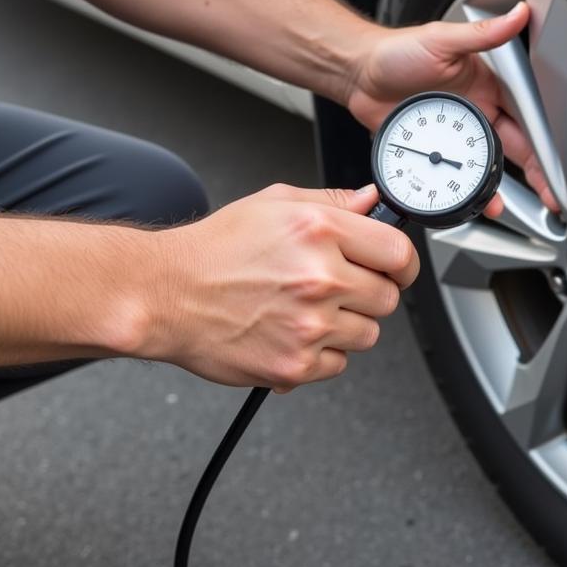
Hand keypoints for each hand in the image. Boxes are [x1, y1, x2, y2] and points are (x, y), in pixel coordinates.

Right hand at [142, 184, 417, 390]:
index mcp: (320, 231)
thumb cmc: (215, 250)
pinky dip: (320, 354)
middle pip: (388, 298)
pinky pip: (338, 364)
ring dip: (344, 326)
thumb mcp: (275, 204)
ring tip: (304, 310)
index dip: (401, 264)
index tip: (395, 269)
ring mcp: (309, 324)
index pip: (399, 254)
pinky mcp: (296, 363)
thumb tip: (372, 202)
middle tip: (334, 289)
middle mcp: (319, 277)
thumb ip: (333, 202)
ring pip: (367, 334)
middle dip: (367, 294)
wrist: (164, 294)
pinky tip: (290, 332)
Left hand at [345, 1, 558, 212]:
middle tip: (548, 196)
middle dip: (534, 174)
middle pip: (513, 148)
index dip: (543, 142)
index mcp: (486, 87)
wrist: (357, 73)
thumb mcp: (442, 40)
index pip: (525, 118)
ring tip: (499, 206)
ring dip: (495, 187)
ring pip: (483, 166)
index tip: (554, 162)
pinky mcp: (430, 151)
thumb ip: (482, 35)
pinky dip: (461, 191)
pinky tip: (467, 204)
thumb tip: (517, 15)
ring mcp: (451, 135)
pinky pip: (451, 175)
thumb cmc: (396, 51)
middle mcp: (473, 113)